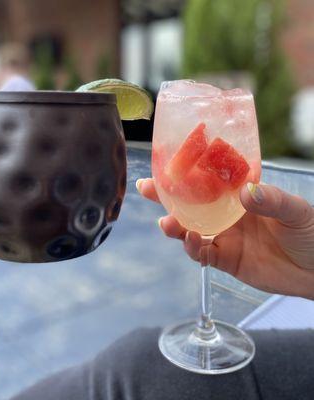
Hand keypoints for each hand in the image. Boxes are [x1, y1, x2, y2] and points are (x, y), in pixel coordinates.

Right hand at [137, 178, 313, 299]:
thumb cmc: (311, 233)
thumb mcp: (296, 211)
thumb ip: (272, 200)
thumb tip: (245, 192)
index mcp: (240, 195)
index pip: (209, 180)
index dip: (188, 172)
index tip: (166, 163)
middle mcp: (227, 214)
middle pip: (190, 203)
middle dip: (166, 197)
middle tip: (146, 188)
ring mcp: (224, 237)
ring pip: (189, 229)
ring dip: (175, 225)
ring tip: (167, 222)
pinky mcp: (225, 260)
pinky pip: (201, 253)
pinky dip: (191, 248)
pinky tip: (189, 241)